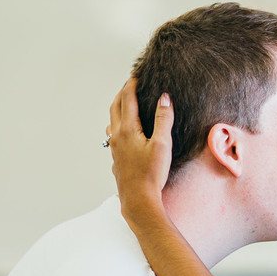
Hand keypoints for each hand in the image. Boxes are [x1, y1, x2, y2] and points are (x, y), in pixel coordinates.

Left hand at [107, 78, 173, 210]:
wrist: (138, 199)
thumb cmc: (151, 174)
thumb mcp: (162, 144)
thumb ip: (163, 119)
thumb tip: (164, 98)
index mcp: (127, 130)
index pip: (127, 100)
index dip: (131, 85)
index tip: (135, 75)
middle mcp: (117, 137)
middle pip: (115, 107)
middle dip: (122, 93)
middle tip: (130, 84)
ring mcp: (114, 148)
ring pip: (112, 121)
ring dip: (117, 109)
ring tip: (125, 104)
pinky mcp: (116, 158)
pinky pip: (112, 136)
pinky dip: (117, 125)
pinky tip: (122, 132)